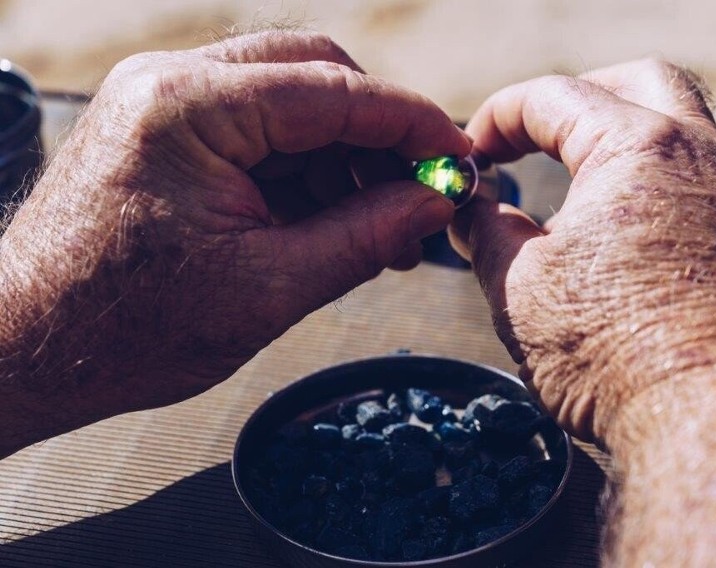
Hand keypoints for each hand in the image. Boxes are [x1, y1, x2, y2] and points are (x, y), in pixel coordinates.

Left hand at [0, 31, 468, 451]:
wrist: (30, 349)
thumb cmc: (130, 327)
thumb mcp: (269, 289)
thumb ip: (365, 236)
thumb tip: (437, 201)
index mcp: (189, 108)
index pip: (333, 91)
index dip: (411, 123)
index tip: (460, 156)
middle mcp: (171, 83)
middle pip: (315, 76)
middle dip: (378, 136)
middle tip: (423, 192)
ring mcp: (165, 103)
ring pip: (291, 103)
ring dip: (344, 160)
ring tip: (383, 229)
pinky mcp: (167, 132)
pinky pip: (259, 132)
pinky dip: (306, 172)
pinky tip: (335, 223)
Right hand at [449, 59, 715, 442]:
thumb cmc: (615, 355)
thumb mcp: (518, 287)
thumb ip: (487, 233)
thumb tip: (474, 211)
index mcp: (637, 148)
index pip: (554, 96)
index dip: (498, 116)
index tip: (475, 153)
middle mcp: (702, 159)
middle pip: (641, 85)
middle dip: (579, 101)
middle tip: (539, 135)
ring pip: (680, 141)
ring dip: (621, 155)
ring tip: (577, 204)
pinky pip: (703, 196)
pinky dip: (656, 200)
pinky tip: (626, 253)